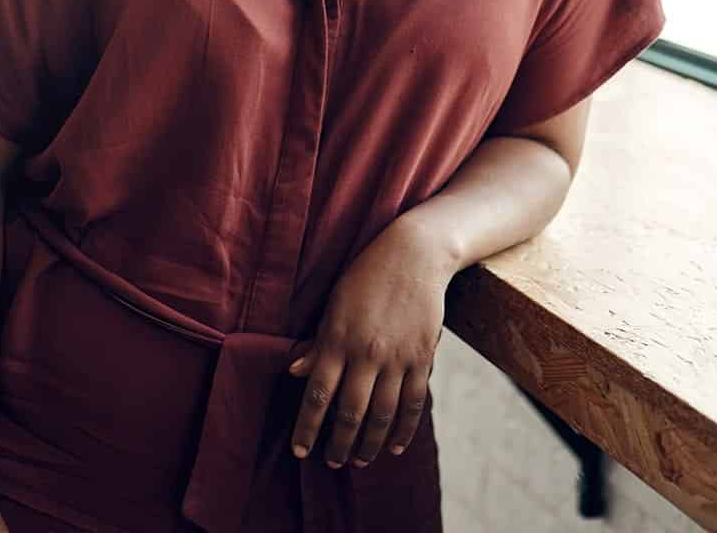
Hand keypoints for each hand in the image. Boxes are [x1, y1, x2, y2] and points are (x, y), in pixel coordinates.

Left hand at [287, 220, 455, 468]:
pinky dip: (405, 428)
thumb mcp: (333, 305)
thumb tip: (294, 371)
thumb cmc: (365, 276)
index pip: (318, 394)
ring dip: (369, 443)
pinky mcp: (422, 357)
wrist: (414, 255)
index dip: (307, 426)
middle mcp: (366, 353)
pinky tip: (395, 446)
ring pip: (383, 414)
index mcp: (337, 338)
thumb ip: (318, 343)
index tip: (299, 450)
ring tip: (359, 460)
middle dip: (339, 443)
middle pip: (350, 412)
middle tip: (331, 462)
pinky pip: (414, 402)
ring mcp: (398, 357)